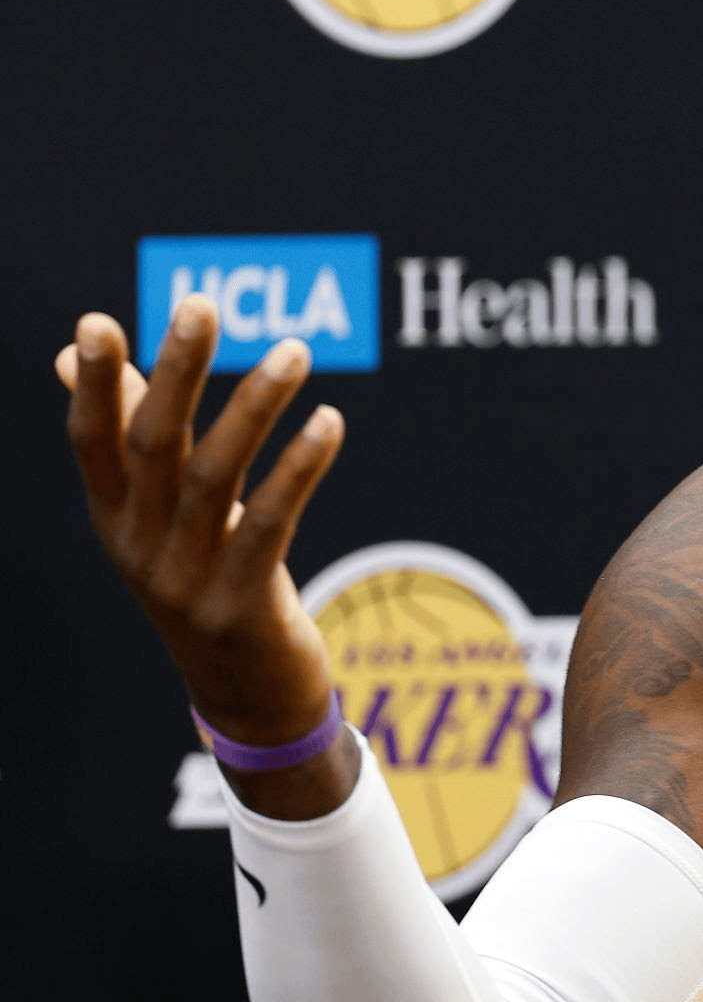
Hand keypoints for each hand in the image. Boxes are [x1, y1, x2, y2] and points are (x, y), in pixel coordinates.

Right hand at [57, 296, 344, 745]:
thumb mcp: (160, 515)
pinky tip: (329, 421)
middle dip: (176, 372)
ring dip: (257, 406)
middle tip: (201, 305)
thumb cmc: (208, 580)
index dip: (96, 385)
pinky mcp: (242, 607)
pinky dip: (300, 467)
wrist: (247, 696)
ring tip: (295, 350)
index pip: (94, 441)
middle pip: (153, 446)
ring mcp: (188, 581)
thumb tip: (74, 354)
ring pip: (217, 477)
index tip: (97, 322)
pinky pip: (272, 523)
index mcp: (116, 519)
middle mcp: (140, 547)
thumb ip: (130, 436)